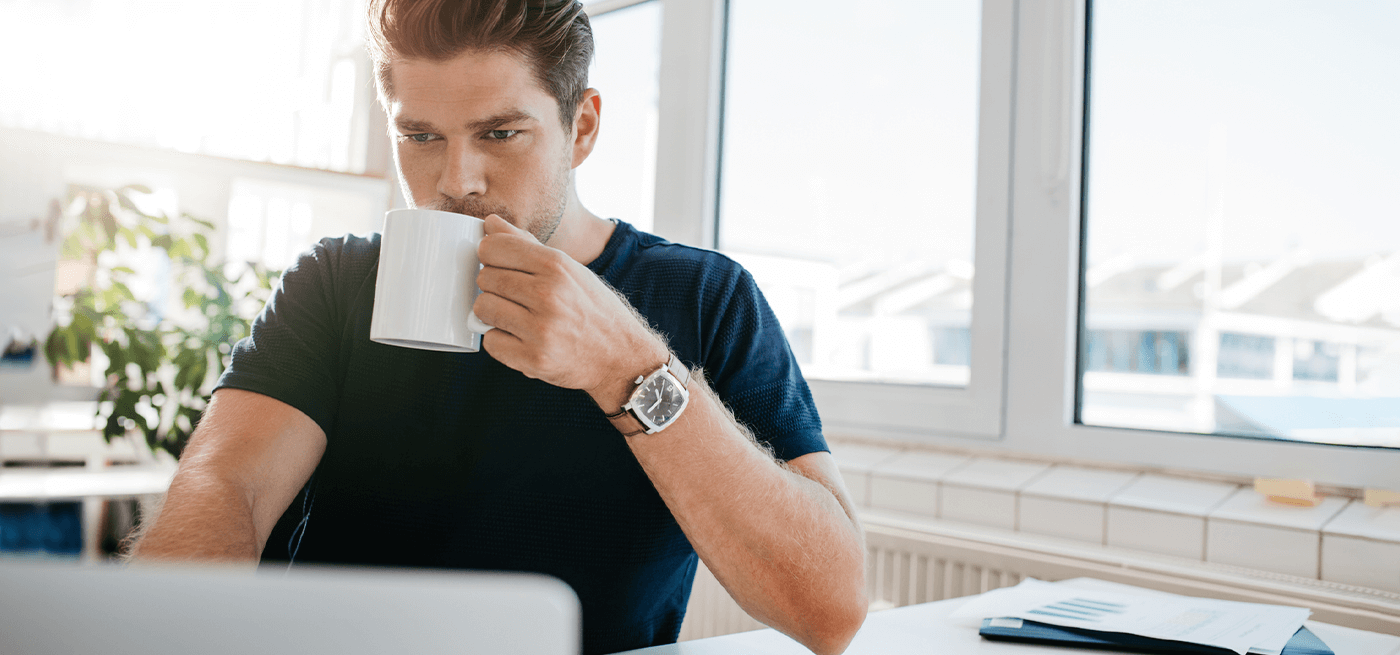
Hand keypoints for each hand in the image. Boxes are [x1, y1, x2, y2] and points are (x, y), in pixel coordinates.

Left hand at [472, 215, 665, 403]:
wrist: (621, 356)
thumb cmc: (593, 309)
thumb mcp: (568, 269)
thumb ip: (526, 244)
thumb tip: (490, 222)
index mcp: (557, 265)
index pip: (492, 248)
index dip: (491, 257)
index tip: (502, 267)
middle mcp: (548, 295)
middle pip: (485, 278)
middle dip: (495, 287)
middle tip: (516, 297)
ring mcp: (540, 329)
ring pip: (482, 309)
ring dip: (493, 314)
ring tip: (517, 318)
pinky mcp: (534, 359)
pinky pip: (491, 342)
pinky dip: (501, 342)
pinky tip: (522, 339)